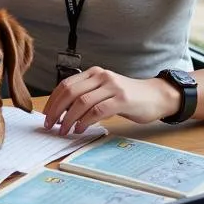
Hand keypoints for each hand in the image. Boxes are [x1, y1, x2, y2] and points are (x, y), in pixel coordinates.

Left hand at [43, 66, 180, 135]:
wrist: (157, 96)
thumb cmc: (128, 97)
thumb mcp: (104, 90)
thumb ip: (86, 95)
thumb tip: (61, 112)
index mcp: (93, 73)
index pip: (65, 84)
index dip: (53, 100)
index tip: (46, 115)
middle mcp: (101, 76)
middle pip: (70, 92)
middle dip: (56, 110)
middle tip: (50, 125)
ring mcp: (112, 87)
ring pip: (82, 101)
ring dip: (69, 118)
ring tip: (64, 130)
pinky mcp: (122, 100)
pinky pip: (98, 110)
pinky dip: (85, 121)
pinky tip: (80, 129)